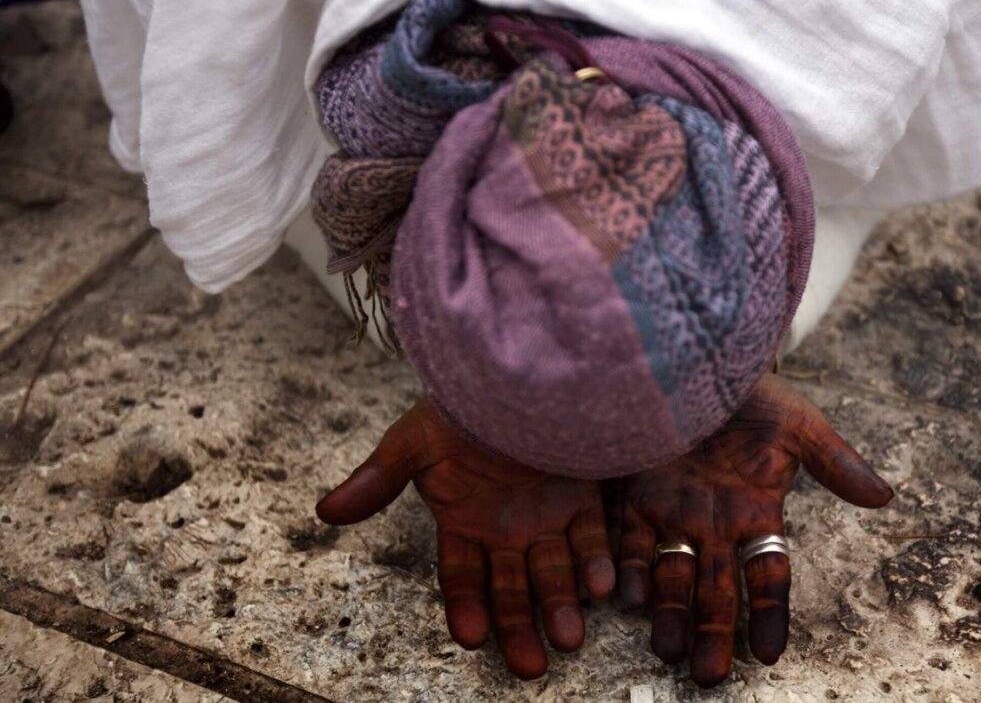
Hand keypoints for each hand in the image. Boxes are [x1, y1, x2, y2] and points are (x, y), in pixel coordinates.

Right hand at [315, 401, 614, 679]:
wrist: (513, 368)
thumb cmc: (457, 405)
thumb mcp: (412, 441)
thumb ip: (376, 481)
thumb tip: (324, 511)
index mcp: (462, 521)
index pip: (461, 577)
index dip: (466, 607)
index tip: (472, 638)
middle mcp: (505, 527)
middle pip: (511, 589)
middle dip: (519, 627)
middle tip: (532, 667)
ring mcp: (546, 514)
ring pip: (554, 572)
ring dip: (561, 606)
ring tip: (569, 638)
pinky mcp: (583, 495)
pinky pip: (592, 535)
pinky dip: (595, 561)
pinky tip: (601, 587)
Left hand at [617, 374, 892, 686]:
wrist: (699, 361)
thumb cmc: (756, 397)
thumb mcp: (800, 426)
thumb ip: (836, 462)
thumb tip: (885, 498)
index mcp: (758, 514)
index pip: (768, 576)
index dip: (769, 613)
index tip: (768, 653)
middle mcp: (715, 525)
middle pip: (716, 590)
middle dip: (713, 632)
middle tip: (708, 676)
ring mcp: (673, 513)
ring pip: (671, 575)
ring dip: (670, 613)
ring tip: (668, 649)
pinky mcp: (633, 495)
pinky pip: (628, 540)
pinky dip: (629, 568)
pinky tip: (628, 596)